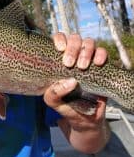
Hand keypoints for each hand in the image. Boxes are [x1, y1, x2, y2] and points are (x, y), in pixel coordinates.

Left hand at [44, 33, 109, 151]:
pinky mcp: (101, 65)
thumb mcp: (53, 101)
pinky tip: (97, 63)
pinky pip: (103, 52)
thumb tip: (70, 81)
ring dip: (85, 52)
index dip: (59, 39)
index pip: (59, 39)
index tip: (59, 49)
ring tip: (82, 67)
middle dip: (72, 48)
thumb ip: (54, 92)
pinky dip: (100, 55)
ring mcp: (88, 59)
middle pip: (74, 38)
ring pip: (88, 42)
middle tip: (69, 63)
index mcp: (58, 59)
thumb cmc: (65, 105)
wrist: (86, 118)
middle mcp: (73, 55)